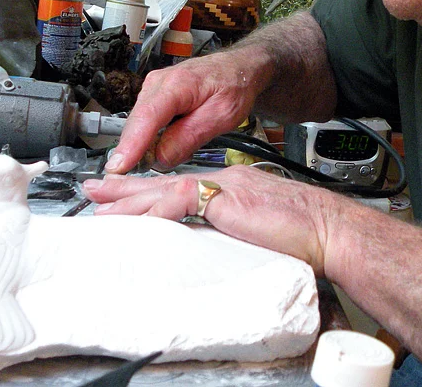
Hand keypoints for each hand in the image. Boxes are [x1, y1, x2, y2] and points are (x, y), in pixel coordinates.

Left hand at [82, 165, 345, 274]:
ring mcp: (224, 186)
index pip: (180, 186)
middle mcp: (224, 180)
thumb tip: (209, 240)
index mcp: (230, 186)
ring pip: (166, 189)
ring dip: (130, 200)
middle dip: (127, 190)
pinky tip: (138, 218)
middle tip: (95, 190)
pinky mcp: (227, 199)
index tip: (123, 197)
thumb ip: (230, 226)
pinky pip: (183, 201)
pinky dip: (157, 209)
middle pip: (165, 183)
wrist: (327, 228)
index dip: (148, 192)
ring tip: (101, 206)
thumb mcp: (256, 226)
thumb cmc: (303, 232)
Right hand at [105, 50, 270, 173]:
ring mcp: (154, 88)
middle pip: (136, 123)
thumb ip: (189, 138)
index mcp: (178, 84)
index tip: (118, 166)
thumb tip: (160, 159)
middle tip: (138, 176)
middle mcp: (159, 82)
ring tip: (161, 158)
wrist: (238, 68)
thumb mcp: (220, 117)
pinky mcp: (155, 96)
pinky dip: (150, 137)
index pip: (147, 117)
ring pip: (139, 124)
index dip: (131, 144)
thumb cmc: (234, 87)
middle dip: (135, 151)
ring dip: (145, 145)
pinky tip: (164, 145)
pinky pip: (145, 122)